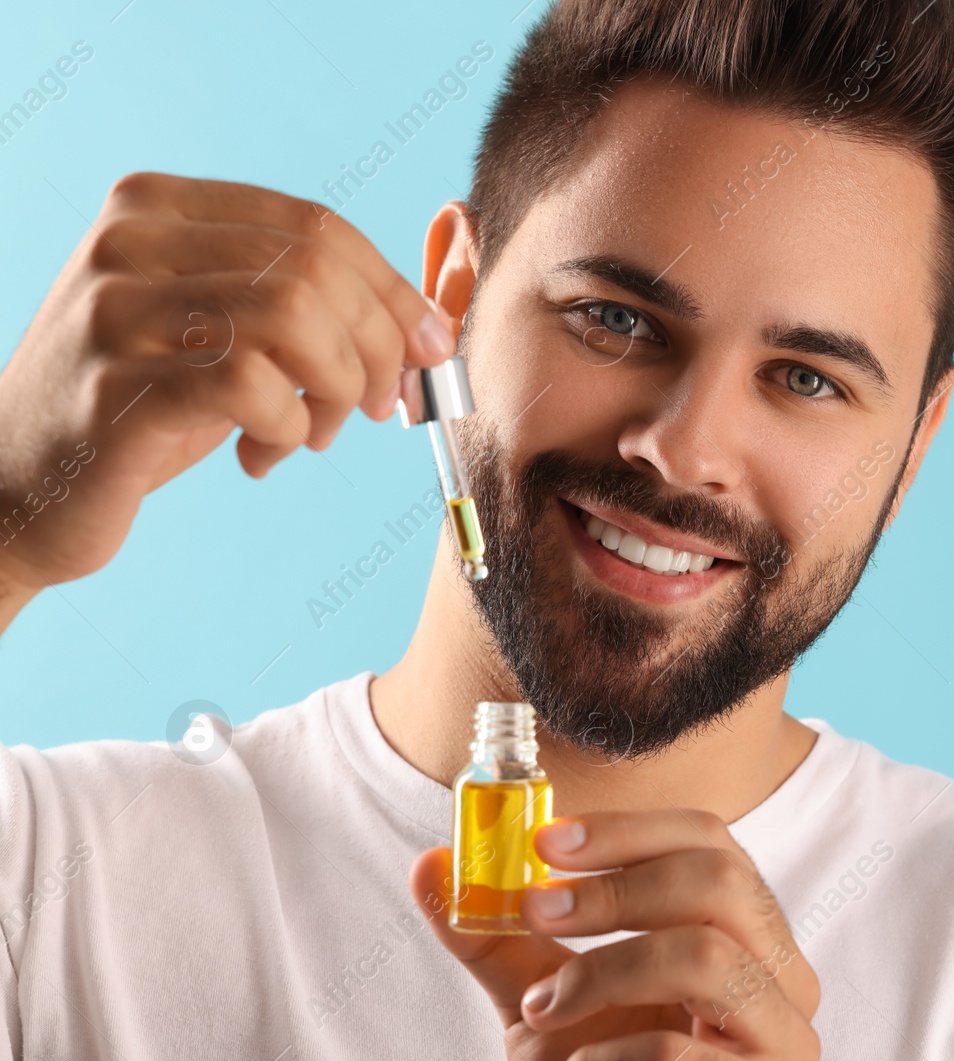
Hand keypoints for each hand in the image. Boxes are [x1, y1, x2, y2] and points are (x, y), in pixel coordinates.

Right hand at [0, 172, 455, 615]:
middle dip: (374, 346)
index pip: (318, 226)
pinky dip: (287, 428)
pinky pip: (254, 387)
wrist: (18, 486)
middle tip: (375, 407)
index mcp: (160, 206)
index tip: (427, 350)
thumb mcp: (225, 334)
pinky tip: (262, 454)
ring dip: (336, 388)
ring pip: (293, 316)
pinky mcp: (115, 386)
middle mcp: (129, 240)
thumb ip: (309, 305)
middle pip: (316, 267)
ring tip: (315, 433)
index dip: (392, 292)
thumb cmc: (147, 408)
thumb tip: (438, 315)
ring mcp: (114, 309)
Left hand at [410, 810, 821, 1060]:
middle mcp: (784, 972)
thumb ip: (496, 935)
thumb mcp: (543, 995)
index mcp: (745, 929)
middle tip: (537, 908)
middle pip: (720, 881)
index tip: (543, 842)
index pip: (709, 840)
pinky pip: (679, 1051)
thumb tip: (428, 866)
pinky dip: (611, 1055)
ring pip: (706, 956)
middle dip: (616, 888)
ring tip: (544, 1009)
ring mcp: (785, 1036)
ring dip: (604, 972)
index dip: (627, 830)